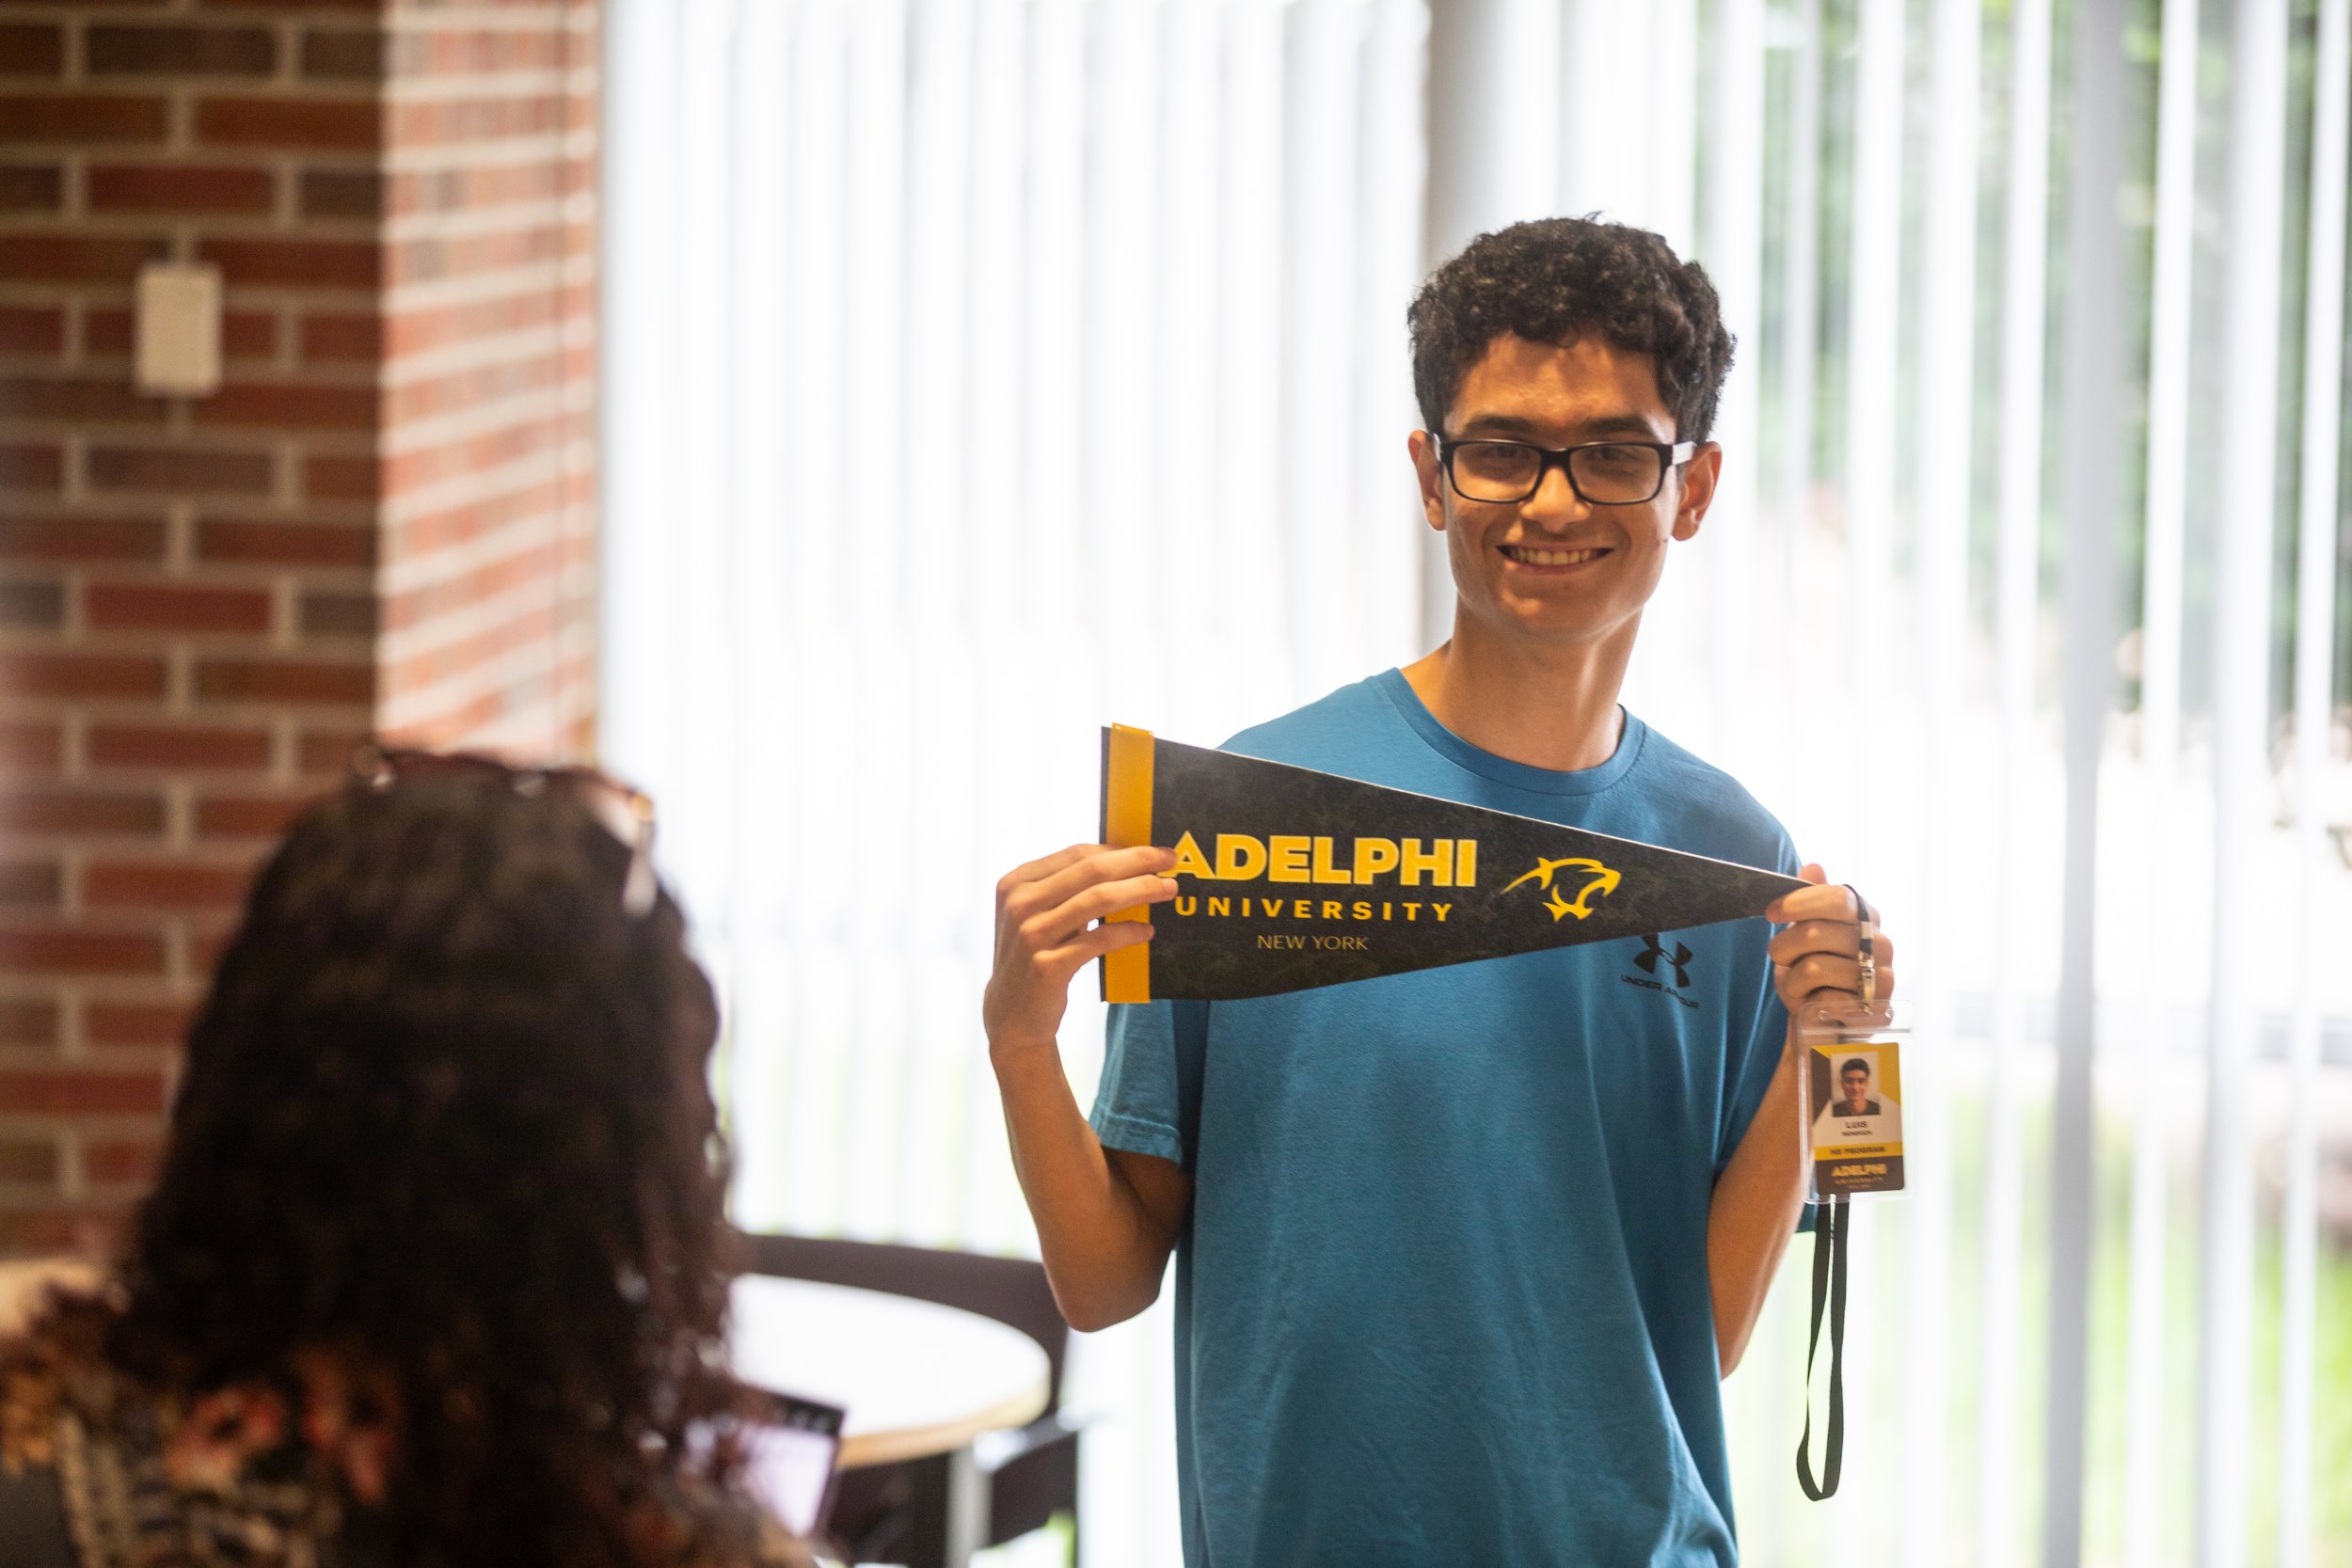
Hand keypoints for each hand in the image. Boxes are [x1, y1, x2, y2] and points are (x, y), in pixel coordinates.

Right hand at [983, 844, 1178, 1055]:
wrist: (1012, 1015)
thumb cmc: (1034, 958)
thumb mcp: (1038, 916)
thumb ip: (1067, 890)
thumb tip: (1125, 862)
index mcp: (1016, 883)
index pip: (1077, 854)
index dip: (1119, 849)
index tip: (1151, 851)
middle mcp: (1020, 904)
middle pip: (1092, 869)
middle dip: (1137, 861)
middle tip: (1170, 860)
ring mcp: (1032, 935)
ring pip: (1099, 899)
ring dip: (1141, 890)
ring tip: (1168, 890)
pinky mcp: (1048, 966)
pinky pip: (1100, 939)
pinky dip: (1128, 931)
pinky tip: (1146, 931)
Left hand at [1763, 864, 1895, 1024]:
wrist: (1822, 1022)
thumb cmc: (1813, 973)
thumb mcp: (1805, 933)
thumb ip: (1810, 901)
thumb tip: (1813, 866)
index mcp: (1866, 917)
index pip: (1838, 897)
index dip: (1799, 902)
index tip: (1770, 912)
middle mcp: (1881, 944)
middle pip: (1816, 932)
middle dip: (1785, 946)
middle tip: (1781, 957)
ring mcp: (1881, 977)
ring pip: (1814, 966)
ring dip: (1792, 978)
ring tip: (1798, 984)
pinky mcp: (1870, 1010)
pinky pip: (1821, 996)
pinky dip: (1804, 1000)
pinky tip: (1812, 1002)